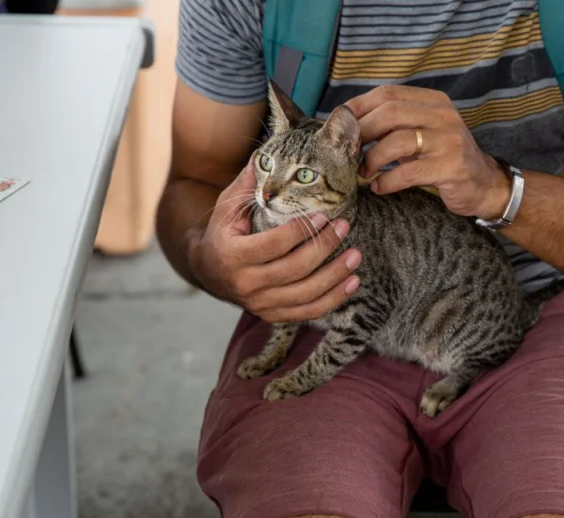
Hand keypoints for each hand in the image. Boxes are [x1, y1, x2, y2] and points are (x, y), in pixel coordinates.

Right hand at [189, 163, 361, 322]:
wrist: (208, 271)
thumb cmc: (223, 232)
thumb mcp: (227, 207)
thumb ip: (247, 185)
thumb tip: (264, 156)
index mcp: (232, 255)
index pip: (274, 244)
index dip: (302, 230)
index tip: (324, 214)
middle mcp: (245, 284)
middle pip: (294, 269)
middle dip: (324, 247)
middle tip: (344, 227)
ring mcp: (259, 304)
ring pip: (305, 294)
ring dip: (335, 276)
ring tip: (355, 256)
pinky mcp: (272, 315)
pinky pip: (307, 312)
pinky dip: (333, 299)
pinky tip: (352, 282)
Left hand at [346, 85, 509, 219]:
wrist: (483, 184)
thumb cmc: (442, 158)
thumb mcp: (422, 133)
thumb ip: (394, 125)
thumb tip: (348, 125)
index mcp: (433, 101)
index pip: (388, 94)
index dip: (359, 107)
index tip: (340, 124)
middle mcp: (443, 115)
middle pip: (390, 113)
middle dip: (362, 132)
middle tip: (346, 151)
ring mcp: (449, 141)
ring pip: (397, 141)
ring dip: (372, 158)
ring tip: (363, 171)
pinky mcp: (450, 168)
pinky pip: (408, 172)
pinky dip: (387, 181)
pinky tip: (378, 187)